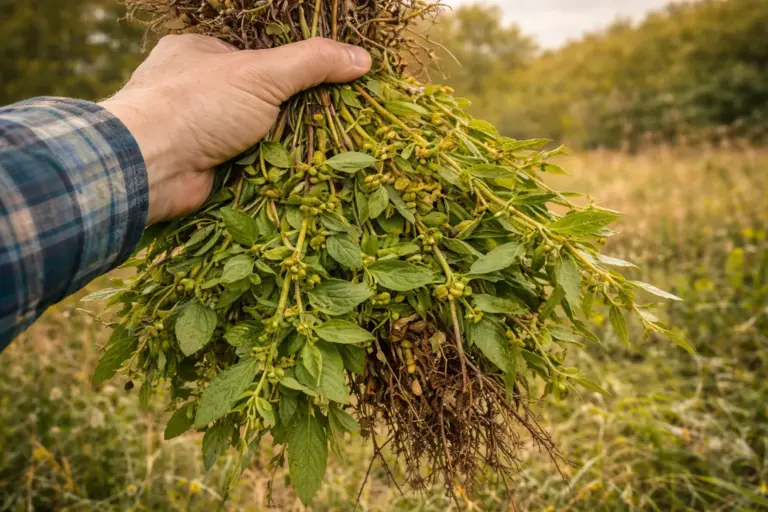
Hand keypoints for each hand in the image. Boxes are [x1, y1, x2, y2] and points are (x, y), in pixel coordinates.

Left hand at [100, 35, 370, 224]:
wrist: (149, 167)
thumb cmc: (197, 105)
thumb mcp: (262, 73)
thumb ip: (312, 62)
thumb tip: (362, 58)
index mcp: (200, 51)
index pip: (257, 54)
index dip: (293, 67)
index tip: (329, 79)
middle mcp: (195, 88)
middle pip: (258, 95)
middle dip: (290, 109)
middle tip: (332, 118)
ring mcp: (197, 128)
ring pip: (253, 132)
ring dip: (282, 143)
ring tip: (325, 147)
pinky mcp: (203, 165)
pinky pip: (245, 162)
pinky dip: (268, 168)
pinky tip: (298, 172)